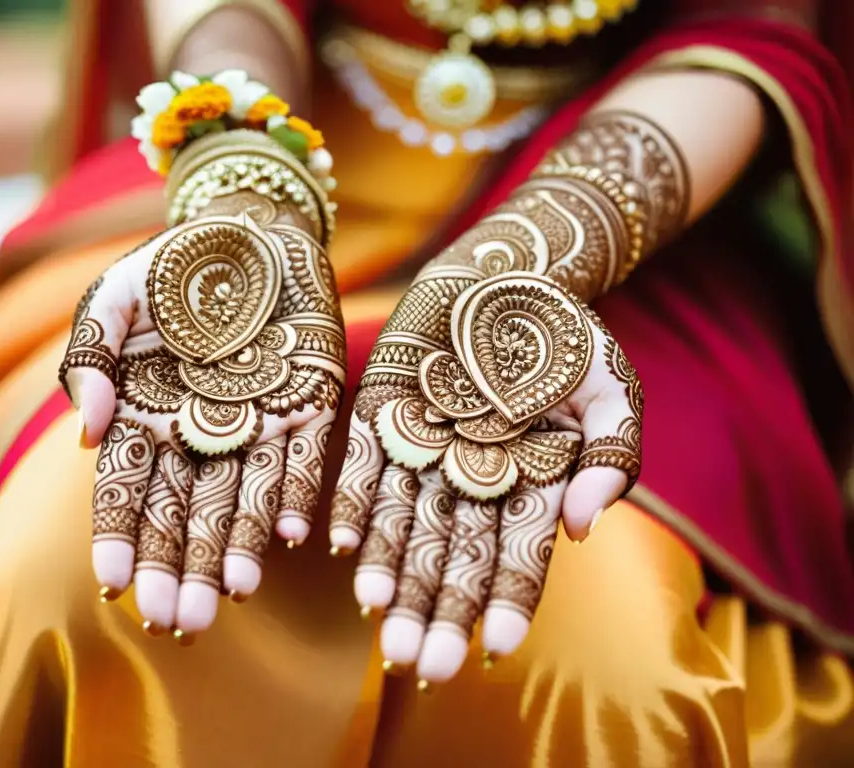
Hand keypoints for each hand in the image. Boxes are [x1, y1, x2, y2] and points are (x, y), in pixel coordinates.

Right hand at [61, 209, 345, 637]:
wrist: (251, 226)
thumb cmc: (173, 265)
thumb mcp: (113, 296)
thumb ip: (88, 358)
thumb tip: (86, 435)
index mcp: (145, 416)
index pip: (125, 490)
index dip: (120, 537)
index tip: (117, 583)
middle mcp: (198, 434)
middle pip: (185, 514)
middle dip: (180, 567)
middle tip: (179, 620)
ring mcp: (256, 425)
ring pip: (242, 499)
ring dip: (238, 548)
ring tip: (234, 595)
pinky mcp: (309, 407)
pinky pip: (303, 460)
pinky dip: (296, 496)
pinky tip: (291, 537)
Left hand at [330, 266, 641, 682]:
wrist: (506, 274)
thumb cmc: (566, 337)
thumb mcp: (610, 389)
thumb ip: (608, 459)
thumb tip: (581, 528)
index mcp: (527, 485)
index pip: (518, 557)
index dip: (506, 602)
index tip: (494, 651)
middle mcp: (469, 480)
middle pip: (453, 557)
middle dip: (439, 612)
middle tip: (422, 664)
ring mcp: (421, 450)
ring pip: (403, 525)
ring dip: (391, 575)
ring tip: (381, 624)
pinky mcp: (380, 416)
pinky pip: (361, 467)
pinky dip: (353, 504)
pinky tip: (344, 549)